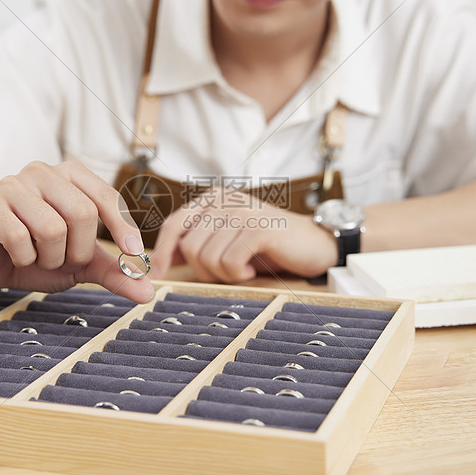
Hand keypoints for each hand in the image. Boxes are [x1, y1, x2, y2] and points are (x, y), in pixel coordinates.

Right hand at [0, 160, 152, 302]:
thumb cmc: (37, 255)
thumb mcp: (81, 265)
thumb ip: (114, 273)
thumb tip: (148, 292)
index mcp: (70, 175)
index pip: (106, 197)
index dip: (123, 227)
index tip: (134, 254)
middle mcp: (42, 172)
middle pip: (82, 213)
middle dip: (78, 251)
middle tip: (64, 261)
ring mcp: (11, 184)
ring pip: (52, 228)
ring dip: (50, 258)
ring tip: (38, 257)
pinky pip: (17, 236)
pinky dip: (23, 258)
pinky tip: (16, 255)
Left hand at [150, 189, 337, 282]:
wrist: (315, 245)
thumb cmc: (269, 246)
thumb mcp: (227, 241)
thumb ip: (198, 244)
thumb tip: (160, 261)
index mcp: (212, 199)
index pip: (174, 224)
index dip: (163, 253)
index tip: (160, 276)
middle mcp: (224, 200)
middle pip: (189, 247)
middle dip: (203, 271)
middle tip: (226, 274)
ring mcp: (242, 212)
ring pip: (207, 257)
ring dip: (223, 275)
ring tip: (242, 270)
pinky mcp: (259, 228)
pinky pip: (229, 262)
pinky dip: (237, 275)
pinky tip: (250, 271)